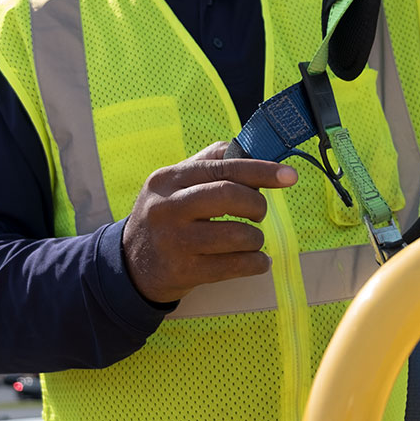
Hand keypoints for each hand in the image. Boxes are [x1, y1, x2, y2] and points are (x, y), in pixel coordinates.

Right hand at [122, 141, 297, 303]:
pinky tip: (258, 261)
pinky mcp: (184, 272)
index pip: (222, 166)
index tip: (289, 176)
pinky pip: (235, 266)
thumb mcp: (174, 183)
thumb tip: (252, 149)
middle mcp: (167, 207)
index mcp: (168, 178)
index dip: (261, 170)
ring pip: (237, 235)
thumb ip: (209, 163)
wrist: (130, 264)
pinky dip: (256, 263)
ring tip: (252, 240)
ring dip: (256, 238)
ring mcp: (174, 242)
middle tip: (259, 213)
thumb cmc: (165, 216)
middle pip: (228, 196)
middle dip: (256, 204)